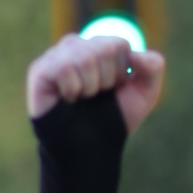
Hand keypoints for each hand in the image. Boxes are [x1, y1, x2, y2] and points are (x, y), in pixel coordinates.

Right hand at [26, 33, 165, 132]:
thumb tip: (136, 52)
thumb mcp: (144, 93)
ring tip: (82, 99)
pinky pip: (64, 67)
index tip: (114, 88)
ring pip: (86, 57)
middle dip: (108, 79)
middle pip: (105, 47)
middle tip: (97, 95)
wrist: (89, 149)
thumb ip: (153, 67)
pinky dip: (72, 89)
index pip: (120, 44)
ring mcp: (56, 56)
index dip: (122, 72)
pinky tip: (67, 99)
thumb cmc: (113, 119)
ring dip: (91, 87)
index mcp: (99, 48)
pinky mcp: (40, 70)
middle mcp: (76, 47)